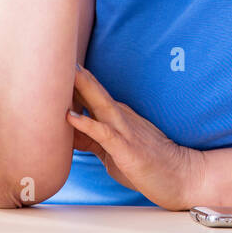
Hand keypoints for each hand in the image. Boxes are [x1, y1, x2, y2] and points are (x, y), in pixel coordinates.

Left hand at [67, 65, 207, 209]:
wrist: (180, 176)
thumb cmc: (146, 164)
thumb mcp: (112, 150)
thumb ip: (92, 138)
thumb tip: (69, 130)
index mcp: (116, 116)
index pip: (90, 94)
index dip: (71, 82)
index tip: (51, 67)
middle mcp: (120, 117)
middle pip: (94, 91)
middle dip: (75, 75)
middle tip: (55, 56)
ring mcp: (124, 130)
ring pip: (99, 104)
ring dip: (82, 88)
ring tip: (64, 72)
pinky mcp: (126, 147)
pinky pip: (103, 133)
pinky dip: (86, 123)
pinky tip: (70, 117)